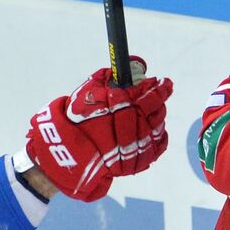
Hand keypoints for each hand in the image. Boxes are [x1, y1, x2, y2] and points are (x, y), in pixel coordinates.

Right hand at [24, 58, 172, 200]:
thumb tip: (127, 65)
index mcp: (114, 112)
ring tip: (154, 108)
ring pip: (156, 127)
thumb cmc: (77, 119)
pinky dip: (160, 135)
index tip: (162, 81)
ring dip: (158, 115)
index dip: (155, 87)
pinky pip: (158, 147)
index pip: (143, 95)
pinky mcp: (136, 164)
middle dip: (158, 98)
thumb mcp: (87, 94)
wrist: (67, 153)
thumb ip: (106, 78)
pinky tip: (154, 127)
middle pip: (152, 111)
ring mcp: (132, 150)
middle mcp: (125, 132)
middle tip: (163, 89)